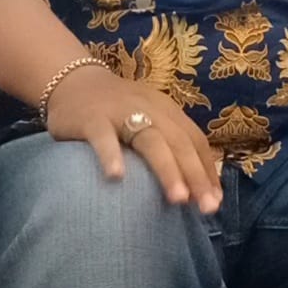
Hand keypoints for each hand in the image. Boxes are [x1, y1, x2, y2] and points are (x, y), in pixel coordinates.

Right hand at [46, 66, 222, 212]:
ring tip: (179, 199)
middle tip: (208, 208)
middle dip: (196, 175)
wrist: (72, 80)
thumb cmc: (116, 110)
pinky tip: (117, 178)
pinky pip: (102, 137)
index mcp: (167, 110)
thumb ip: (167, 144)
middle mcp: (150, 108)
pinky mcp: (92, 118)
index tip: (216, 201)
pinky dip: (111, 155)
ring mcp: (120, 112)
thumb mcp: (147, 119)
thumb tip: (192, 187)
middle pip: (179, 142)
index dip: (207, 170)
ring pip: (150, 140)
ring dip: (167, 169)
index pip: (195, 140)